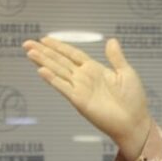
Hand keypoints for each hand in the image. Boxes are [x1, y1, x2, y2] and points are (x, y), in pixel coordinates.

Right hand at [24, 36, 152, 160]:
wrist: (134, 121)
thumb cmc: (133, 99)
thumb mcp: (126, 73)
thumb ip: (116, 57)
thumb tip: (111, 40)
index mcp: (95, 70)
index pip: (72, 54)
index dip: (59, 47)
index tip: (44, 39)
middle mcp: (84, 78)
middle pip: (60, 61)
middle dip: (44, 52)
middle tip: (27, 43)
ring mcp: (80, 89)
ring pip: (58, 72)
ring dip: (43, 62)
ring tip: (29, 52)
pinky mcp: (80, 101)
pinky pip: (64, 88)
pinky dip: (53, 79)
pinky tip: (41, 71)